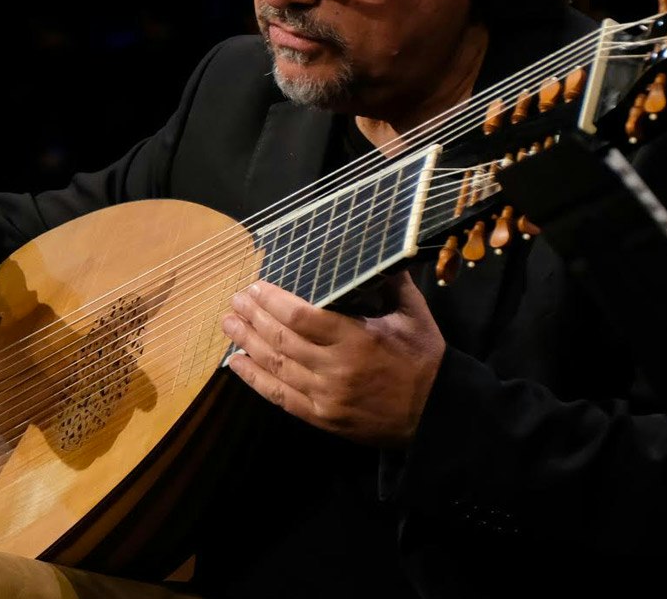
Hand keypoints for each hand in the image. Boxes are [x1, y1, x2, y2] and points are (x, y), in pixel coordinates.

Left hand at [220, 270, 443, 446]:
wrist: (437, 416)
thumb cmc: (425, 360)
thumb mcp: (414, 315)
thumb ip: (391, 282)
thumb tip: (377, 248)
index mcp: (358, 339)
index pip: (301, 318)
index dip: (272, 302)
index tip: (255, 287)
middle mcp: (337, 369)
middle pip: (282, 341)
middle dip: (253, 318)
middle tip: (234, 301)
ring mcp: (327, 397)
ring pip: (276, 367)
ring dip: (247, 344)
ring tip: (228, 324)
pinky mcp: (323, 418)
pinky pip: (281, 398)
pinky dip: (255, 380)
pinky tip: (236, 364)